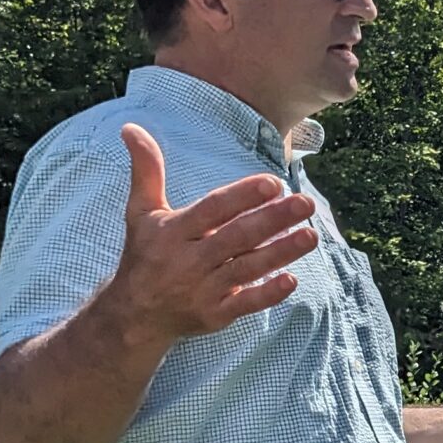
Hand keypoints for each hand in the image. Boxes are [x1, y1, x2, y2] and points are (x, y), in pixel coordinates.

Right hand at [103, 124, 319, 346]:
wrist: (134, 314)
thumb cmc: (144, 254)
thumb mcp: (141, 212)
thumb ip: (147, 170)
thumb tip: (131, 128)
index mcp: (174, 231)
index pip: (213, 210)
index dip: (242, 196)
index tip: (273, 183)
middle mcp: (189, 259)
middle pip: (237, 237)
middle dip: (273, 219)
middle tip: (306, 203)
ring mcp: (203, 288)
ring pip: (247, 268)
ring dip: (281, 252)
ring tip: (311, 235)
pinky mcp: (214, 314)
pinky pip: (244, 304)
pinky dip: (267, 294)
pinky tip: (292, 279)